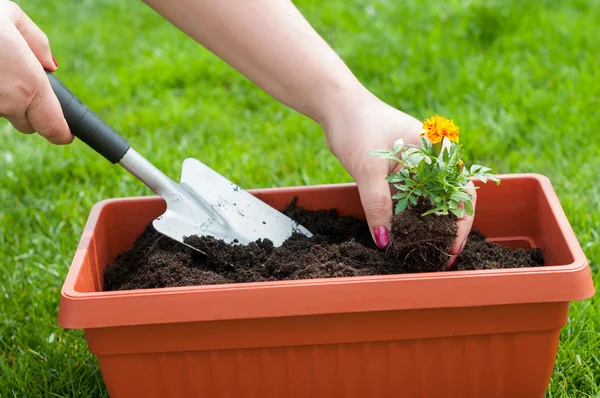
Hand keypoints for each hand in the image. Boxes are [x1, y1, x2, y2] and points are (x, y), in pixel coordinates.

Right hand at [0, 0, 70, 143]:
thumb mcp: (9, 16)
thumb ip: (37, 43)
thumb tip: (51, 66)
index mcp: (30, 84)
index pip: (55, 129)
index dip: (62, 132)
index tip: (65, 133)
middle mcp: (9, 103)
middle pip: (29, 124)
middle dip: (29, 109)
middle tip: (18, 81)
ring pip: (3, 113)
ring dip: (4, 98)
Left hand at [322, 87, 473, 265]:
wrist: (338, 107)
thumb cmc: (357, 128)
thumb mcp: (368, 170)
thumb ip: (378, 205)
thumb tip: (385, 241)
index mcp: (438, 152)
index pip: (462, 193)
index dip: (461, 224)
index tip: (451, 250)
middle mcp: (434, 159)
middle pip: (450, 200)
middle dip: (446, 230)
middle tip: (438, 258)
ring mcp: (418, 164)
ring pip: (430, 200)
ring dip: (427, 225)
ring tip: (422, 250)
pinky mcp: (402, 169)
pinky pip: (413, 196)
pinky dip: (410, 215)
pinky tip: (404, 233)